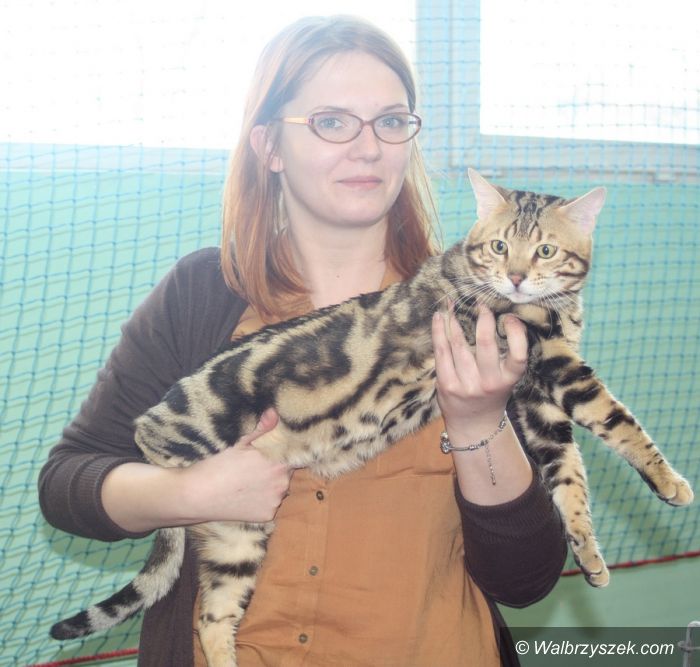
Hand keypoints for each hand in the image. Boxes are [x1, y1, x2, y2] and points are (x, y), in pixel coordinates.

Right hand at [181, 408, 292, 523]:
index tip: (269, 453)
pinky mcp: (268, 515)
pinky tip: (245, 496)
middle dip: (276, 469)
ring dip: (271, 486)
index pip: (293, 455)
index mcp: (278, 461)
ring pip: (280, 489)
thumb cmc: (217, 465)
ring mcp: (276, 501)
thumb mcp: (240, 443)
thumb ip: (262, 429)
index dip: (282, 453)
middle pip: (286, 473)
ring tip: (248, 482)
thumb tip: (274, 413)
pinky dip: (262, 501)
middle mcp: (283, 482)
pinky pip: (271, 505)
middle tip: (254, 468)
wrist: (197, 495)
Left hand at [431, 304, 527, 438]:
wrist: (474, 425)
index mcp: (508, 379)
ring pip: (459, 344)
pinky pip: (441, 352)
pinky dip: (439, 332)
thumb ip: (502, 355)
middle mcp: (489, 383)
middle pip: (486, 344)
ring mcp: (466, 384)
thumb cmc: (491, 394)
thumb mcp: (505, 378)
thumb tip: (494, 316)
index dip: (516, 333)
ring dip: (454, 320)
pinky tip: (439, 318)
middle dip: (482, 319)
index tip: (509, 317)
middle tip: (479, 304)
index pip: (519, 355)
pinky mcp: (446, 384)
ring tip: (451, 304)